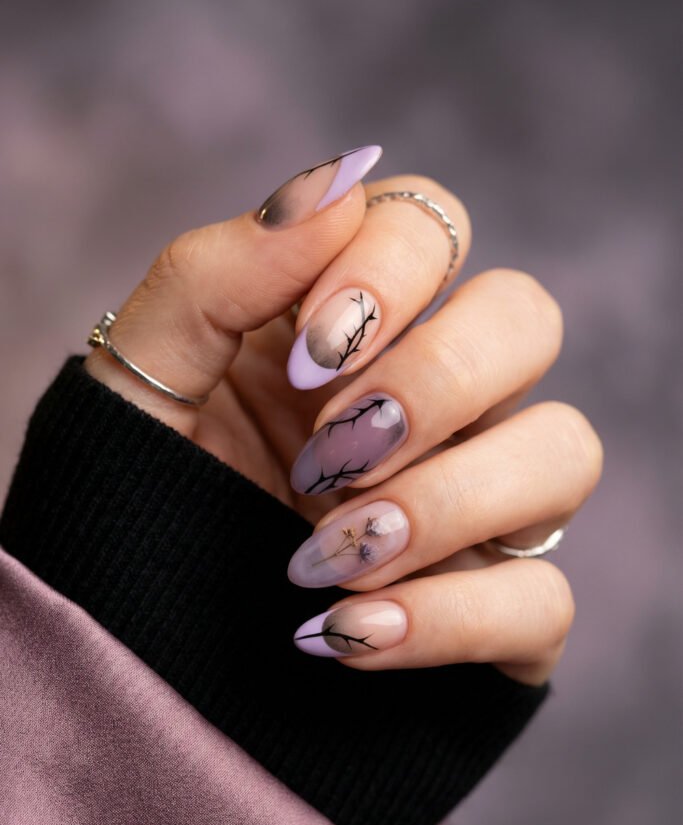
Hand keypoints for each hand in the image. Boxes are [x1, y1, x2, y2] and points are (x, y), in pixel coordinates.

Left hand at [84, 146, 602, 684]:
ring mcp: (477, 505)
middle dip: (434, 380)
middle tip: (327, 454)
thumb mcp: (141, 382)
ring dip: (448, 500)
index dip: (389, 273)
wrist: (130, 638)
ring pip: (565, 452)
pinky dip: (449, 619)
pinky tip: (347, 632)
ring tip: (328, 553)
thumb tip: (337, 186)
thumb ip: (216, 274)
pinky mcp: (494, 611)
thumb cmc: (137, 493)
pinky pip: (543, 600)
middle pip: (527, 319)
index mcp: (353, 324)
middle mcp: (435, 400)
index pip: (433, 225)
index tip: (306, 355)